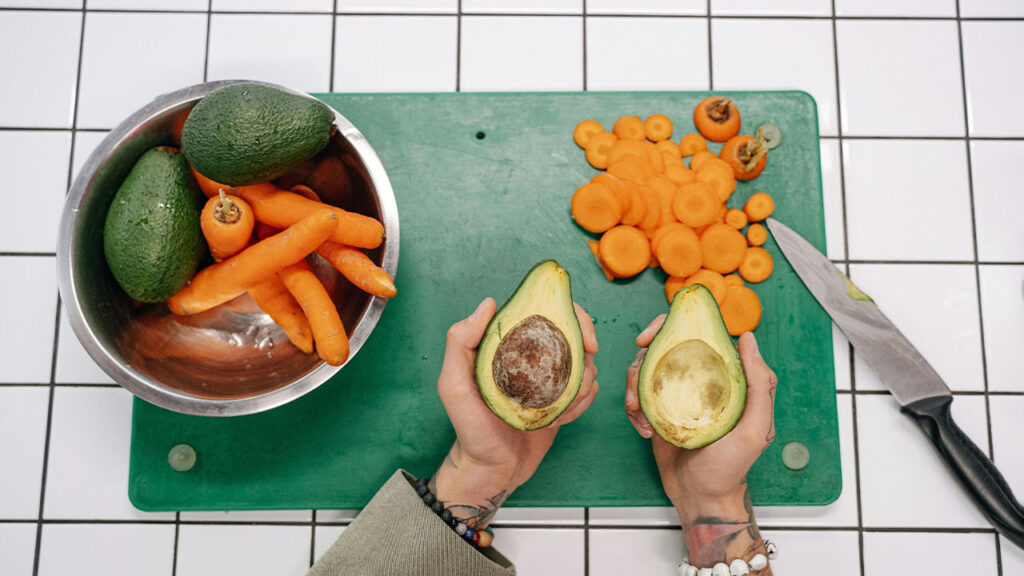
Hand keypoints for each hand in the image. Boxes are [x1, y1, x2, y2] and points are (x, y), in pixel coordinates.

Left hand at [432, 298, 598, 527]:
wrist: (490, 471)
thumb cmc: (469, 429)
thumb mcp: (453, 385)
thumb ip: (459, 342)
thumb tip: (488, 304)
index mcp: (507, 342)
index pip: (543, 311)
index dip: (571, 315)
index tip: (584, 337)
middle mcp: (529, 354)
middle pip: (572, 331)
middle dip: (586, 344)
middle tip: (586, 363)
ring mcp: (547, 377)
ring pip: (584, 362)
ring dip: (584, 379)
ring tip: (562, 406)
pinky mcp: (560, 399)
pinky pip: (586, 389)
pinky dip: (583, 400)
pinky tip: (562, 418)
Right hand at [625, 315, 776, 569]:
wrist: (701, 498)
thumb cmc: (732, 466)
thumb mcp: (756, 427)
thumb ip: (759, 384)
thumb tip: (748, 337)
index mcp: (723, 376)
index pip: (698, 335)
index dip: (671, 326)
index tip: (649, 336)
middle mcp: (699, 380)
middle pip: (664, 348)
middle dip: (643, 355)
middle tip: (635, 368)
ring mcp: (676, 395)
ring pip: (645, 370)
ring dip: (634, 386)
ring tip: (638, 410)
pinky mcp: (657, 411)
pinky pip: (637, 396)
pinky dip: (633, 408)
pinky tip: (643, 428)